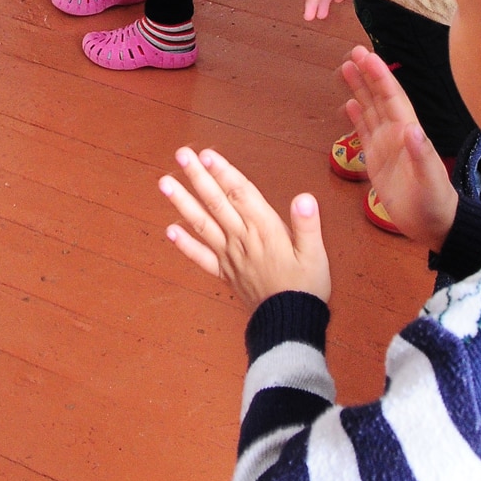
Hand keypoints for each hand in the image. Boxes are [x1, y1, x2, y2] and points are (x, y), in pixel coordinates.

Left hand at [160, 147, 330, 310]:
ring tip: (165, 183)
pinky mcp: (225, 273)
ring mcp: (230, 256)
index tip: (207, 154)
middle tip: (182, 155)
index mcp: (265, 230)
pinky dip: (185, 245)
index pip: (241, 194)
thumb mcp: (315, 255)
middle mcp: (242, 239)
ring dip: (183, 203)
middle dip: (199, 177)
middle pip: (217, 203)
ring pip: (203, 225)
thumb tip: (304, 198)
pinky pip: (201, 258)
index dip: (224, 173)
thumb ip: (307, 225)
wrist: (289, 327)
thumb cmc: (306, 288)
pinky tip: (169, 231)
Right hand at [340, 47, 457, 247]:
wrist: (434, 226)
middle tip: (353, 52)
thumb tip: (411, 129)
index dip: (380, 76)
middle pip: (378, 97)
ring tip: (346, 68)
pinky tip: (349, 104)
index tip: (367, 56)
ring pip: (369, 110)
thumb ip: (421, 155)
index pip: (392, 98)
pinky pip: (364, 132)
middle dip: (367, 75)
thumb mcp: (430, 180)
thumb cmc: (435, 203)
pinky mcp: (376, 160)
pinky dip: (356, 116)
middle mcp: (396, 134)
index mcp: (408, 133)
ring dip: (359, 89)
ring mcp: (385, 146)